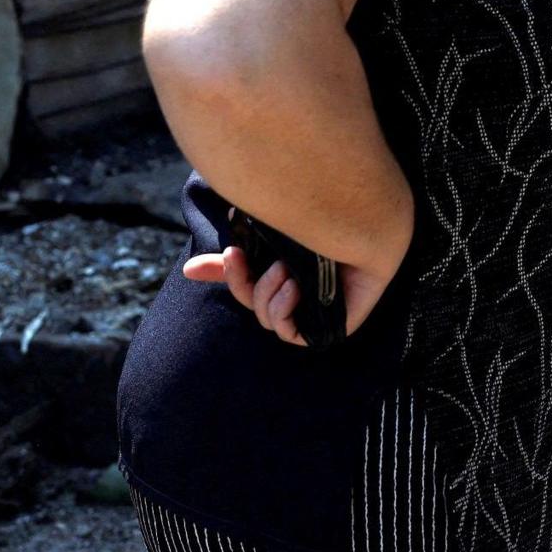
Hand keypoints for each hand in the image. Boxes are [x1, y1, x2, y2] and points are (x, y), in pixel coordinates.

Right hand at [181, 244, 403, 343]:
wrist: (362, 218)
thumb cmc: (320, 224)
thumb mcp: (268, 238)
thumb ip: (233, 257)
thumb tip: (188, 271)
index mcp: (287, 265)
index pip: (247, 282)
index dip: (229, 275)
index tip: (226, 253)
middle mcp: (301, 286)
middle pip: (252, 301)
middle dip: (242, 283)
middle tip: (238, 257)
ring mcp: (317, 307)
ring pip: (266, 317)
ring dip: (267, 292)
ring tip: (284, 269)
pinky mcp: (332, 325)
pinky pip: (291, 334)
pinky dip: (283, 313)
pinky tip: (293, 289)